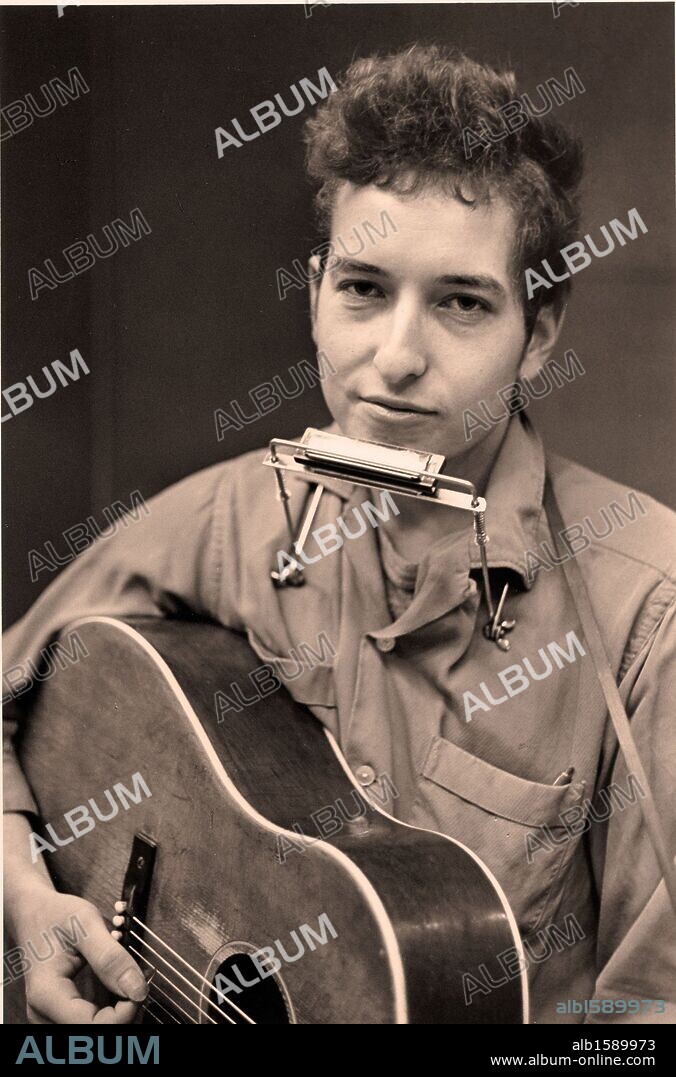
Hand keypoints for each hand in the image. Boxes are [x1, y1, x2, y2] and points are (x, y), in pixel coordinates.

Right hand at [19, 889, 148, 1023]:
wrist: (33, 914)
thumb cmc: (54, 916)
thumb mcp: (86, 925)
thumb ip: (110, 958)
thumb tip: (138, 990)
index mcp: (47, 995)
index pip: (94, 1026)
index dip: (125, 1012)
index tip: (141, 984)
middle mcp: (44, 1014)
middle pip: (96, 1032)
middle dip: (125, 1011)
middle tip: (139, 979)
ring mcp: (51, 1017)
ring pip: (97, 1029)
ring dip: (119, 1010)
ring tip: (128, 979)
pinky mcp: (61, 1015)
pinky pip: (92, 1022)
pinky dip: (112, 1008)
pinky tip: (118, 987)